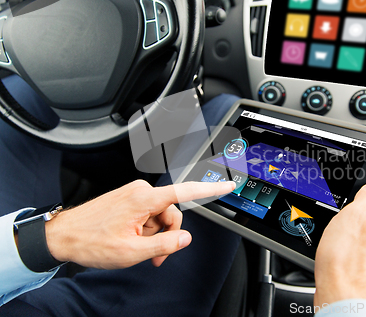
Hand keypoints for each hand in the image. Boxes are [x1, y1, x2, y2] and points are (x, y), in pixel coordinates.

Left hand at [45, 180, 235, 268]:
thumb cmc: (91, 241)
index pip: (185, 192)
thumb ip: (164, 244)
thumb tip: (185, 239)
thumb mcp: (132, 251)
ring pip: (160, 216)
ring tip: (138, 250)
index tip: (227, 185)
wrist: (63, 236)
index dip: (209, 190)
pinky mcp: (128, 200)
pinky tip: (132, 241)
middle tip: (155, 255)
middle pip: (172, 213)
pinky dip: (146, 230)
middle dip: (167, 236)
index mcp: (144, 198)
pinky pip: (148, 214)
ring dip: (154, 236)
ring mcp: (133, 194)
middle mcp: (140, 191)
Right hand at [314, 184, 365, 305]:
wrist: (339, 294)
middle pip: (362, 219)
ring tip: (334, 245)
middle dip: (346, 221)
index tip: (343, 209)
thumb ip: (365, 197)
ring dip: (341, 238)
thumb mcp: (353, 214)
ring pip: (354, 236)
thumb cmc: (345, 259)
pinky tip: (334, 256)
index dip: (353, 202)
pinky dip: (340, 252)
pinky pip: (350, 252)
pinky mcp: (363, 269)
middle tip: (337, 229)